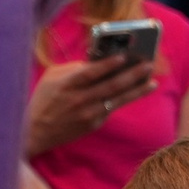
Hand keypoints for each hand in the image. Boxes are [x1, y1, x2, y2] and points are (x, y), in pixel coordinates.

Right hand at [25, 54, 157, 154]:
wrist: (36, 132)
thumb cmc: (44, 98)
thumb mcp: (52, 78)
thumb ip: (74, 69)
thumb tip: (98, 61)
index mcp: (66, 85)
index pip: (90, 73)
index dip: (107, 65)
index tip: (124, 56)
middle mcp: (79, 100)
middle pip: (110, 86)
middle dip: (132, 75)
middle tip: (149, 65)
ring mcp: (88, 114)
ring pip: (117, 100)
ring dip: (137, 90)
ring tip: (152, 81)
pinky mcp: (94, 124)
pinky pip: (111, 108)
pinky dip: (125, 98)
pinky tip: (138, 90)